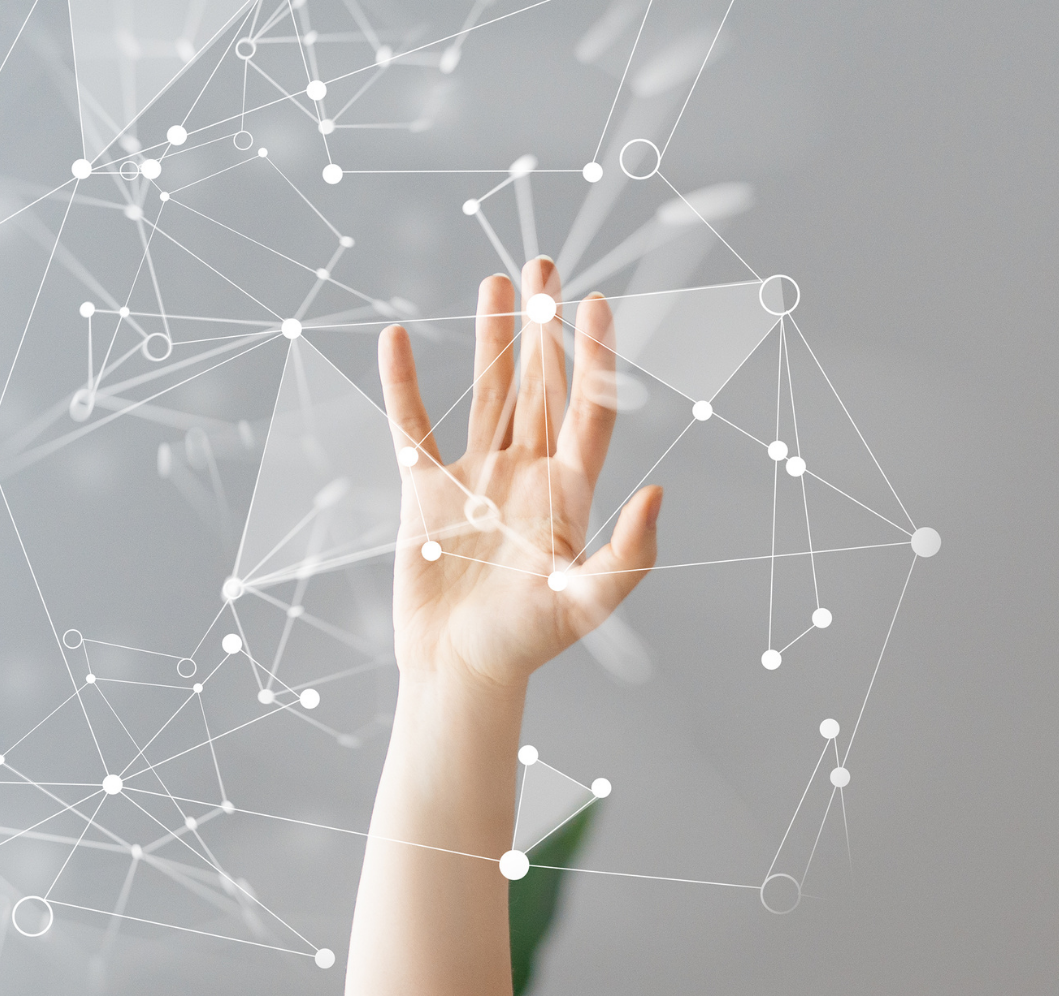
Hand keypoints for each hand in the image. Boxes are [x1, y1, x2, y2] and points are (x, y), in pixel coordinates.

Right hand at [378, 256, 662, 692]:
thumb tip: (660, 492)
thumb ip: (628, 552)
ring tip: (498, 282)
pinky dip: (402, 384)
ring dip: (491, 338)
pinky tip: (398, 338)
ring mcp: (477, 478)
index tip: (596, 302)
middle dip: (543, 326)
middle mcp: (526, 476)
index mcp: (568, 495)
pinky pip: (412, 425)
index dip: (593, 357)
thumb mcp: (588, 601)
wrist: (461, 671)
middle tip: (545, 262)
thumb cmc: (527, 644)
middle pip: (541, 386)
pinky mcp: (426, 492)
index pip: (587, 410)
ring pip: (488, 392)